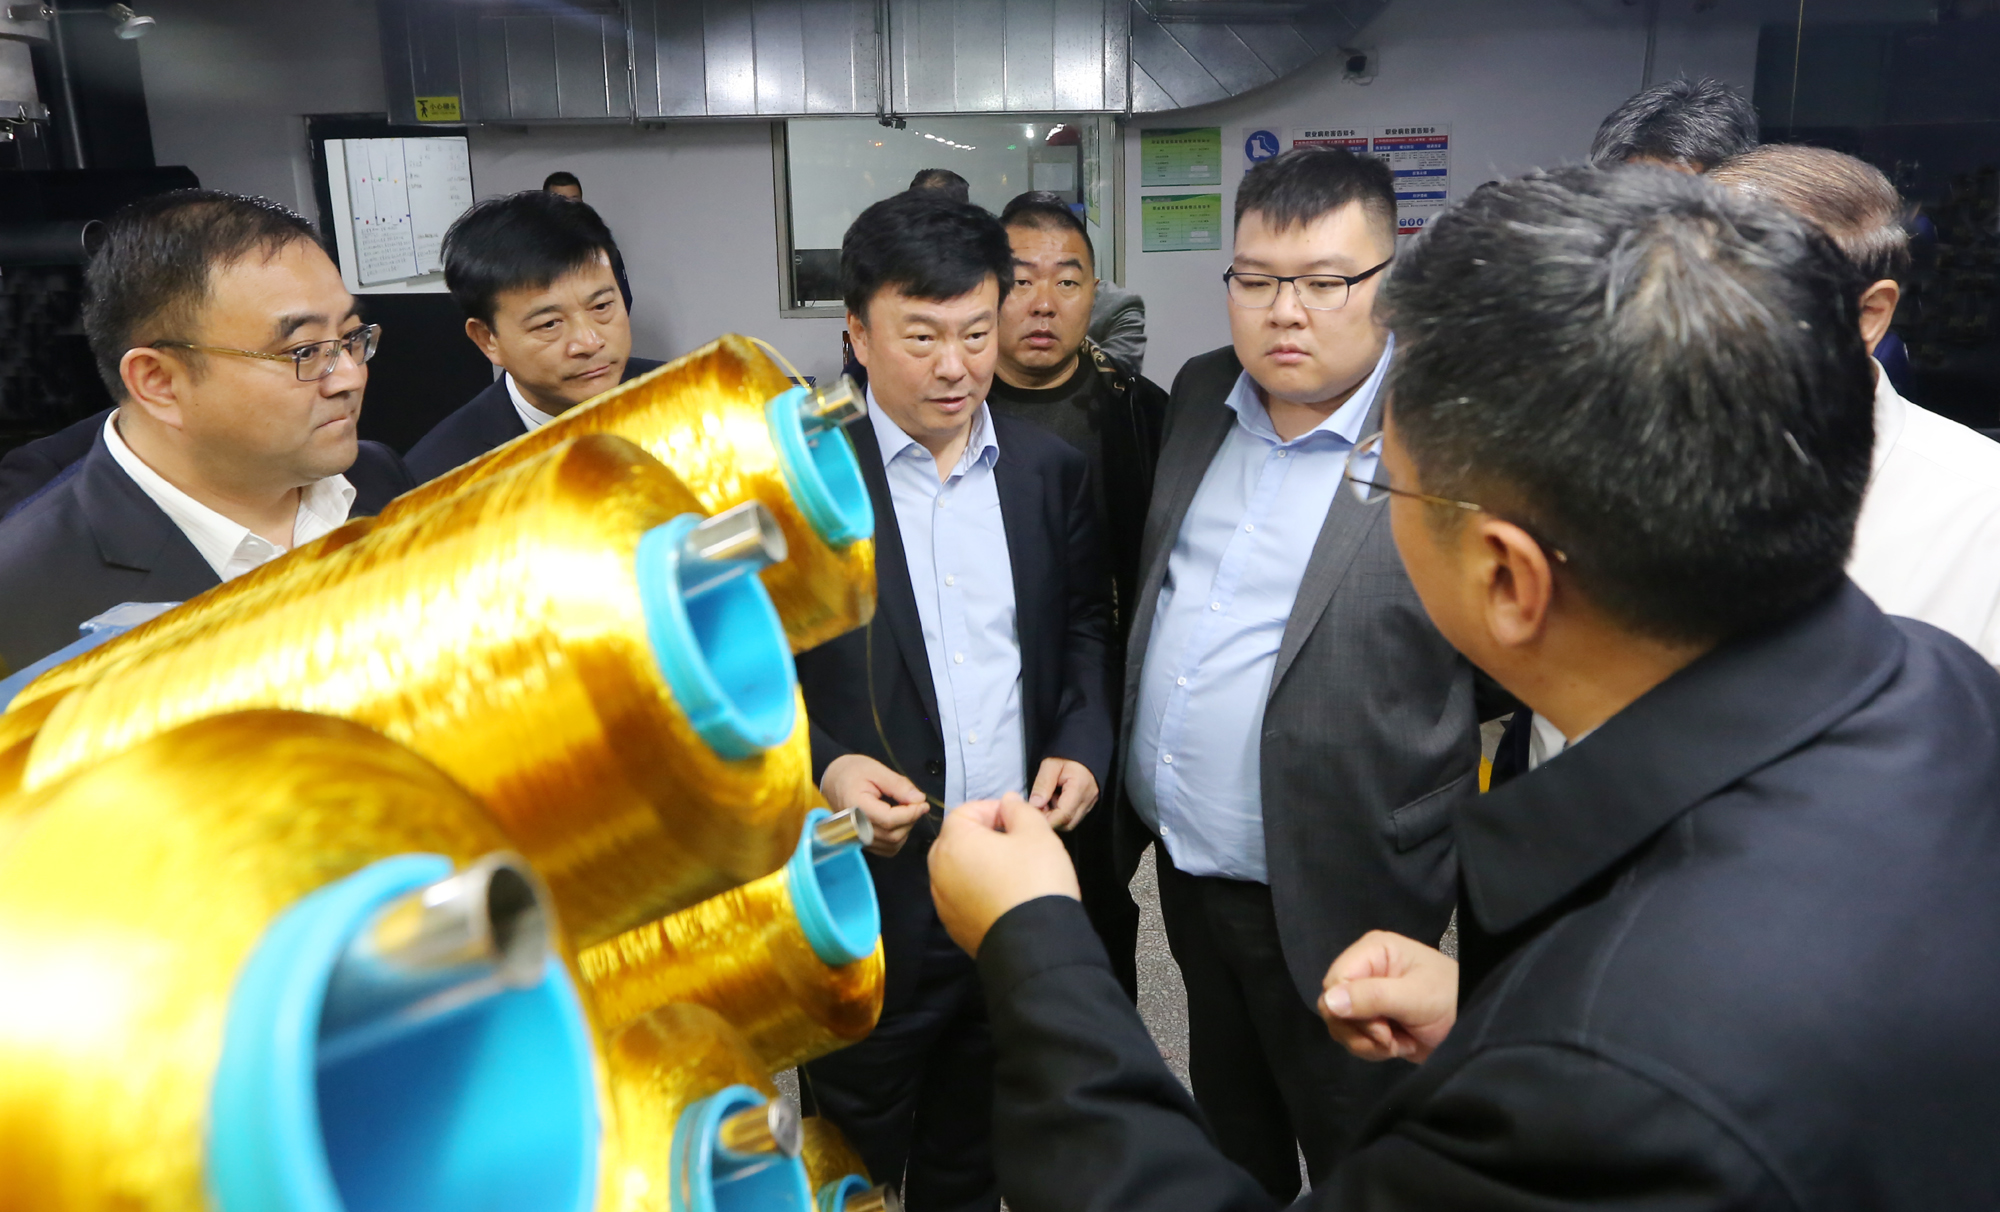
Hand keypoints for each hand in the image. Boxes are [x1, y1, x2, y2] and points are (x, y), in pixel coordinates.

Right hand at [819, 754, 930, 856]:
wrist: (833, 780)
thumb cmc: (852, 772)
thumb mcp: (876, 770)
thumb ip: (898, 785)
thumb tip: (919, 799)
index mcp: (856, 807)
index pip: (889, 820)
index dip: (911, 813)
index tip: (922, 803)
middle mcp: (855, 828)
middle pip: (892, 835)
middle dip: (910, 820)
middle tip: (916, 803)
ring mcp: (858, 838)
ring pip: (892, 844)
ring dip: (906, 829)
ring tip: (906, 810)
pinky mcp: (862, 842)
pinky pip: (886, 849)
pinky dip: (898, 838)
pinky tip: (898, 821)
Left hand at [928, 792, 1080, 956]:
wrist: (1036, 943)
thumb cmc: (1035, 880)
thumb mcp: (1037, 833)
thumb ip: (1019, 810)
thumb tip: (1008, 802)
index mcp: (954, 843)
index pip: (965, 812)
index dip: (992, 809)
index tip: (1016, 818)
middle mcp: (939, 871)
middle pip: (956, 841)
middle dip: (983, 836)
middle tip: (1014, 842)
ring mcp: (944, 902)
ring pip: (958, 870)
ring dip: (979, 864)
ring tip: (1012, 870)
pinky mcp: (954, 927)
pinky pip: (962, 897)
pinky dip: (978, 891)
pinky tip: (1004, 896)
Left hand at [1028, 757, 1099, 830]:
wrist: (1084, 746)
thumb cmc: (1067, 753)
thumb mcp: (1050, 764)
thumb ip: (1043, 784)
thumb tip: (1035, 804)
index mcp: (1080, 788)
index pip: (1063, 816)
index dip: (1046, 819)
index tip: (1032, 812)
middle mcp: (1088, 798)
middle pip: (1068, 823)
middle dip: (1050, 820)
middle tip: (1037, 806)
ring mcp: (1090, 802)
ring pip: (1071, 822)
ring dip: (1056, 816)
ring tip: (1046, 801)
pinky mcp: (1088, 802)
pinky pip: (1075, 815)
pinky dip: (1062, 812)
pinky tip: (1054, 800)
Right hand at [1319, 930, 1458, 1063]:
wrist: (1474, 1026)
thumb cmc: (1450, 999)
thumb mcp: (1415, 997)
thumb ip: (1373, 997)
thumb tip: (1328, 1002)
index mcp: (1373, 952)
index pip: (1335, 981)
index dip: (1348, 1010)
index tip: (1381, 1027)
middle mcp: (1364, 970)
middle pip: (1332, 1006)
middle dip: (1361, 1030)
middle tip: (1390, 1037)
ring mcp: (1365, 997)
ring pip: (1340, 1026)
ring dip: (1368, 1043)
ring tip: (1397, 1042)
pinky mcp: (1370, 1020)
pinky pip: (1352, 1039)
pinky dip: (1373, 1049)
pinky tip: (1398, 1045)